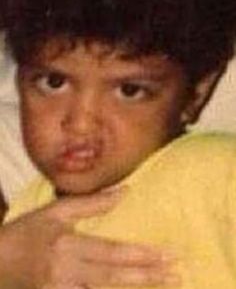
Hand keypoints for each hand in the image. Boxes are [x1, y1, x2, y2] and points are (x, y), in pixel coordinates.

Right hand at [0, 191, 179, 288]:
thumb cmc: (27, 232)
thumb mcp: (56, 211)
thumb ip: (91, 203)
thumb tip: (125, 192)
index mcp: (67, 246)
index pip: (111, 253)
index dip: (141, 256)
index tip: (167, 255)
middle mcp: (67, 273)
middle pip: (114, 278)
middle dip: (148, 277)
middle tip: (176, 273)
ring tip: (164, 286)